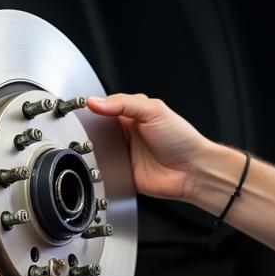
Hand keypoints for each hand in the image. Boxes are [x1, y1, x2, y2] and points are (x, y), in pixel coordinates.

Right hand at [86, 93, 213, 202]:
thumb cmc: (181, 139)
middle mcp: (127, 133)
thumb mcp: (154, 111)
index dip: (94, 107)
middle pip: (98, 129)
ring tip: (92, 146)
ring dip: (94, 149)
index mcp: (133, 114)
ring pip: (98, 150)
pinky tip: (101, 163)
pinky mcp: (122, 173)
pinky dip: (100, 168)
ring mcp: (124, 153)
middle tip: (85, 129)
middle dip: (91, 130)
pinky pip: (104, 170)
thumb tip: (96, 102)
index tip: (82, 107)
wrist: (192, 171)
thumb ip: (123, 103)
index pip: (106, 106)